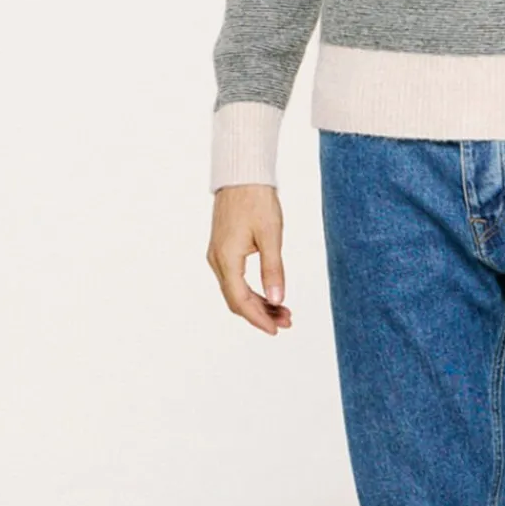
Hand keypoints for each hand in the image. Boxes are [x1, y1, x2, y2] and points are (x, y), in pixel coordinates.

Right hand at [206, 183, 291, 334]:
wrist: (242, 176)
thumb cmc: (256, 200)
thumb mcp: (271, 236)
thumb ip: (273, 270)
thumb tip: (278, 300)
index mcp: (227, 259)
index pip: (240, 300)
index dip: (258, 318)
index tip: (276, 329)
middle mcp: (217, 260)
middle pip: (236, 300)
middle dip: (261, 314)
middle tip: (287, 321)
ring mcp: (218, 255)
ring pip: (235, 291)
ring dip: (258, 304)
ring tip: (283, 311)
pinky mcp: (223, 250)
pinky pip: (234, 279)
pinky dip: (251, 290)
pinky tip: (269, 294)